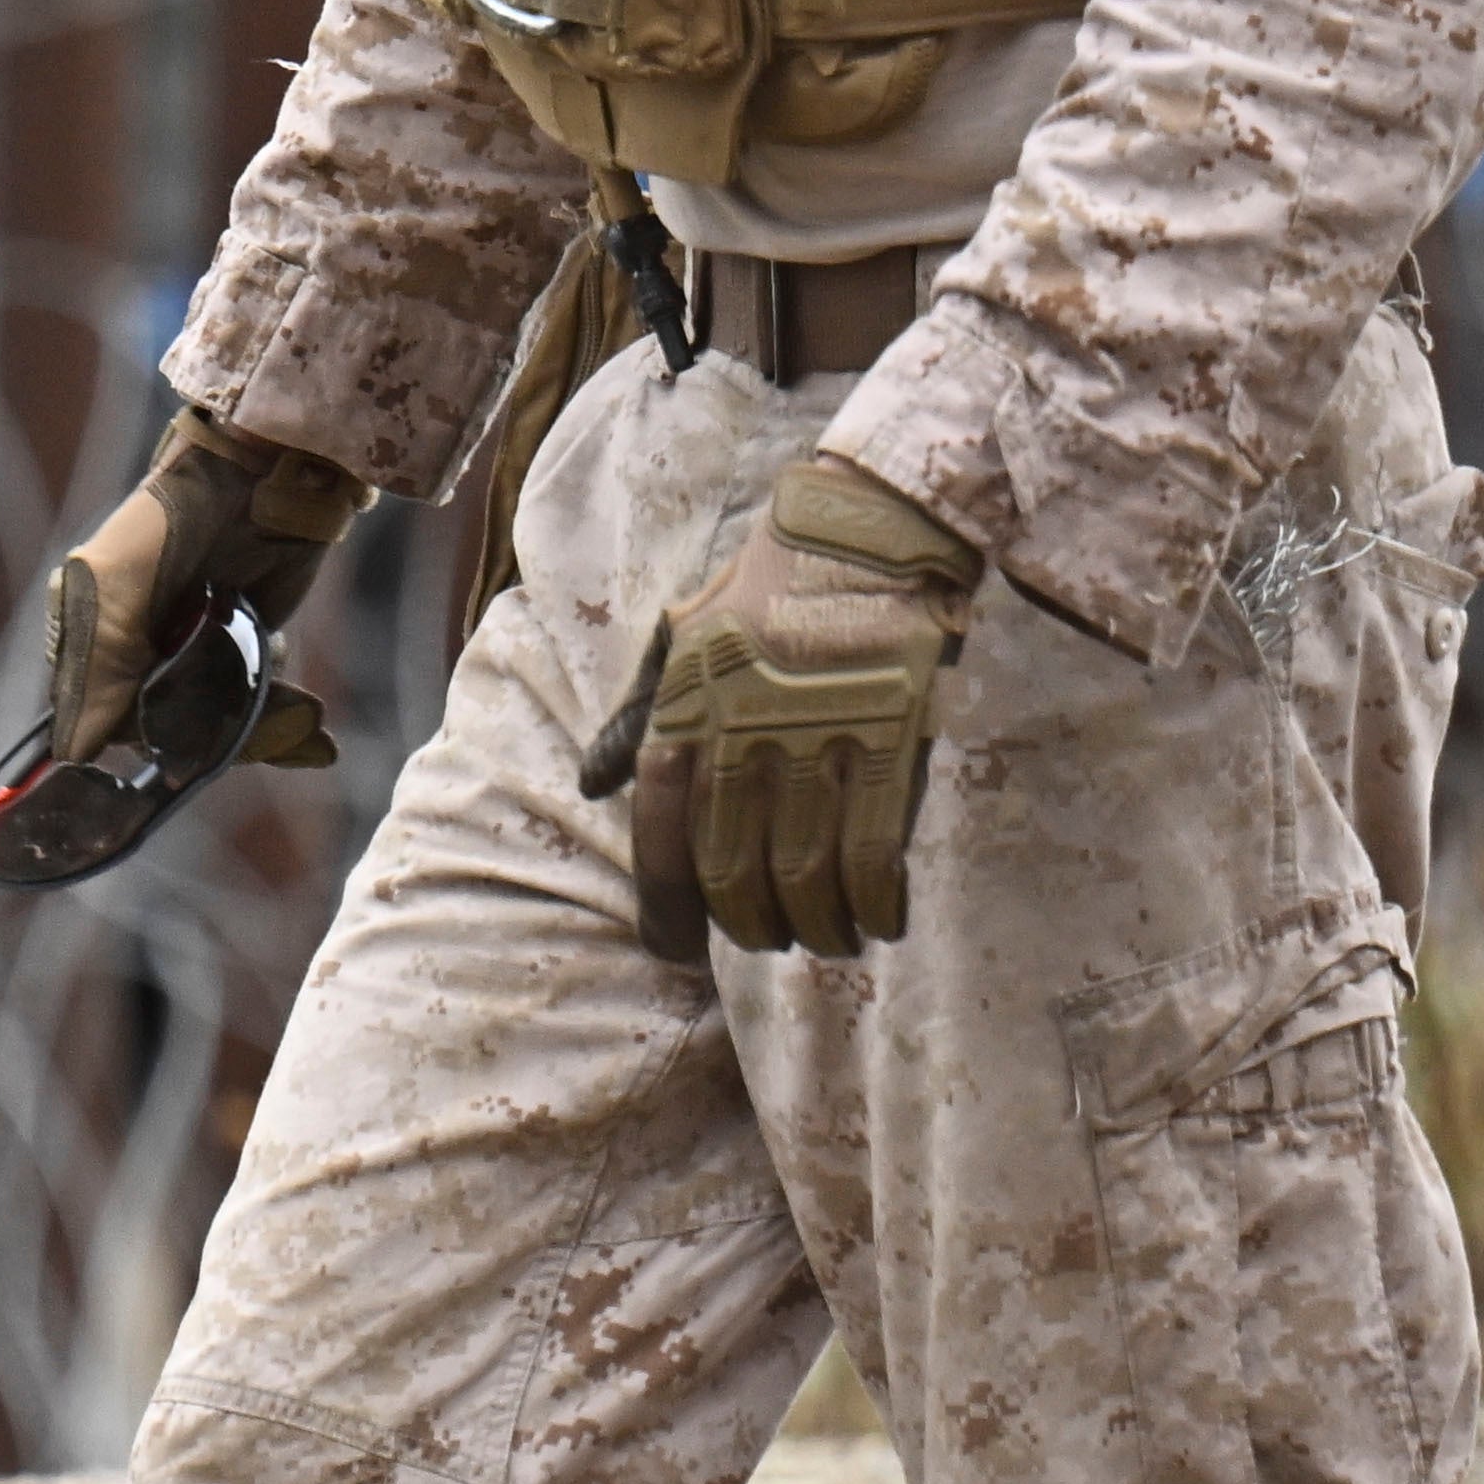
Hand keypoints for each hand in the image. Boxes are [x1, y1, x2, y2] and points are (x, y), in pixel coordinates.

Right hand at [35, 427, 367, 785]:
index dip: (136, 743)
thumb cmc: (172, 524)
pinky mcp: (244, 651)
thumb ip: (95, 670)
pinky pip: (256, 711)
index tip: (179, 752)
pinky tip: (312, 731)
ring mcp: (194, 655)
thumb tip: (71, 756)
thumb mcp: (115, 591)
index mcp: (88, 637)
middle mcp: (137, 653)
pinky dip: (284, 726)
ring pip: (216, 729)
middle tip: (257, 726)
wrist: (262, 482)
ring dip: (261, 733)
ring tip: (302, 718)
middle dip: (214, 740)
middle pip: (164, 734)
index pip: (98, 722)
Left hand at [573, 449, 982, 960]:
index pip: (659, 840)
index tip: (679, 949)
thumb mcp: (684, 639)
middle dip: (750, 929)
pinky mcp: (888, 741)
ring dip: (819, 928)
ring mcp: (816, 740)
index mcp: (685, 712)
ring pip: (806, 879)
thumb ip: (640, 716)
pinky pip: (875, 853)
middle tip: (774, 939)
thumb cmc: (766, 590)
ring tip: (833, 938)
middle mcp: (740, 734)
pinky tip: (883, 917)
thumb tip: (595, 788)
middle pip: (732, 876)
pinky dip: (876, 902)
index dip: (665, 912)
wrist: (862, 534)